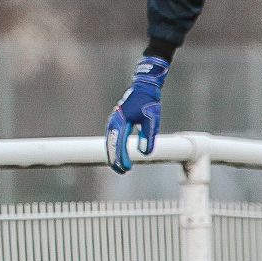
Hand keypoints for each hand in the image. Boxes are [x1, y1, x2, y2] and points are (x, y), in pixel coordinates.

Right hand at [105, 56, 168, 172]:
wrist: (143, 88)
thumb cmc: (148, 104)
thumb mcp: (152, 121)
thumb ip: (148, 137)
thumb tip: (145, 153)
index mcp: (120, 121)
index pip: (118, 144)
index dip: (121, 157)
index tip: (126, 168)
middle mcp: (113, 122)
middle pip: (110, 145)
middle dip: (114, 159)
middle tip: (121, 171)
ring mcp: (113, 122)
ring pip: (109, 142)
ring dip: (113, 154)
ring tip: (118, 166)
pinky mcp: (115, 122)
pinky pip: (111, 138)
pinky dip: (113, 147)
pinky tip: (118, 154)